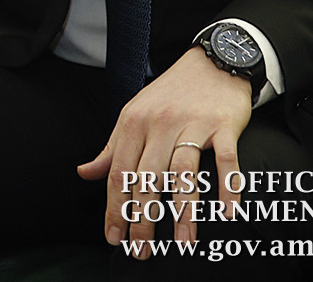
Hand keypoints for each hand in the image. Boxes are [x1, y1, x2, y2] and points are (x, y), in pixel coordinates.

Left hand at [76, 47, 251, 256]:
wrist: (212, 61)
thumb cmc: (170, 94)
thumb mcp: (134, 115)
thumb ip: (111, 148)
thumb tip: (85, 173)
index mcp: (133, 122)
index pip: (119, 172)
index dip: (114, 208)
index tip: (113, 237)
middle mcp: (160, 123)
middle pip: (147, 177)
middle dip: (142, 218)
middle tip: (142, 250)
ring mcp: (193, 124)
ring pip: (183, 172)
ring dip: (183, 210)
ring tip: (182, 242)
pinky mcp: (223, 125)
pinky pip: (225, 159)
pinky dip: (227, 186)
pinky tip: (227, 213)